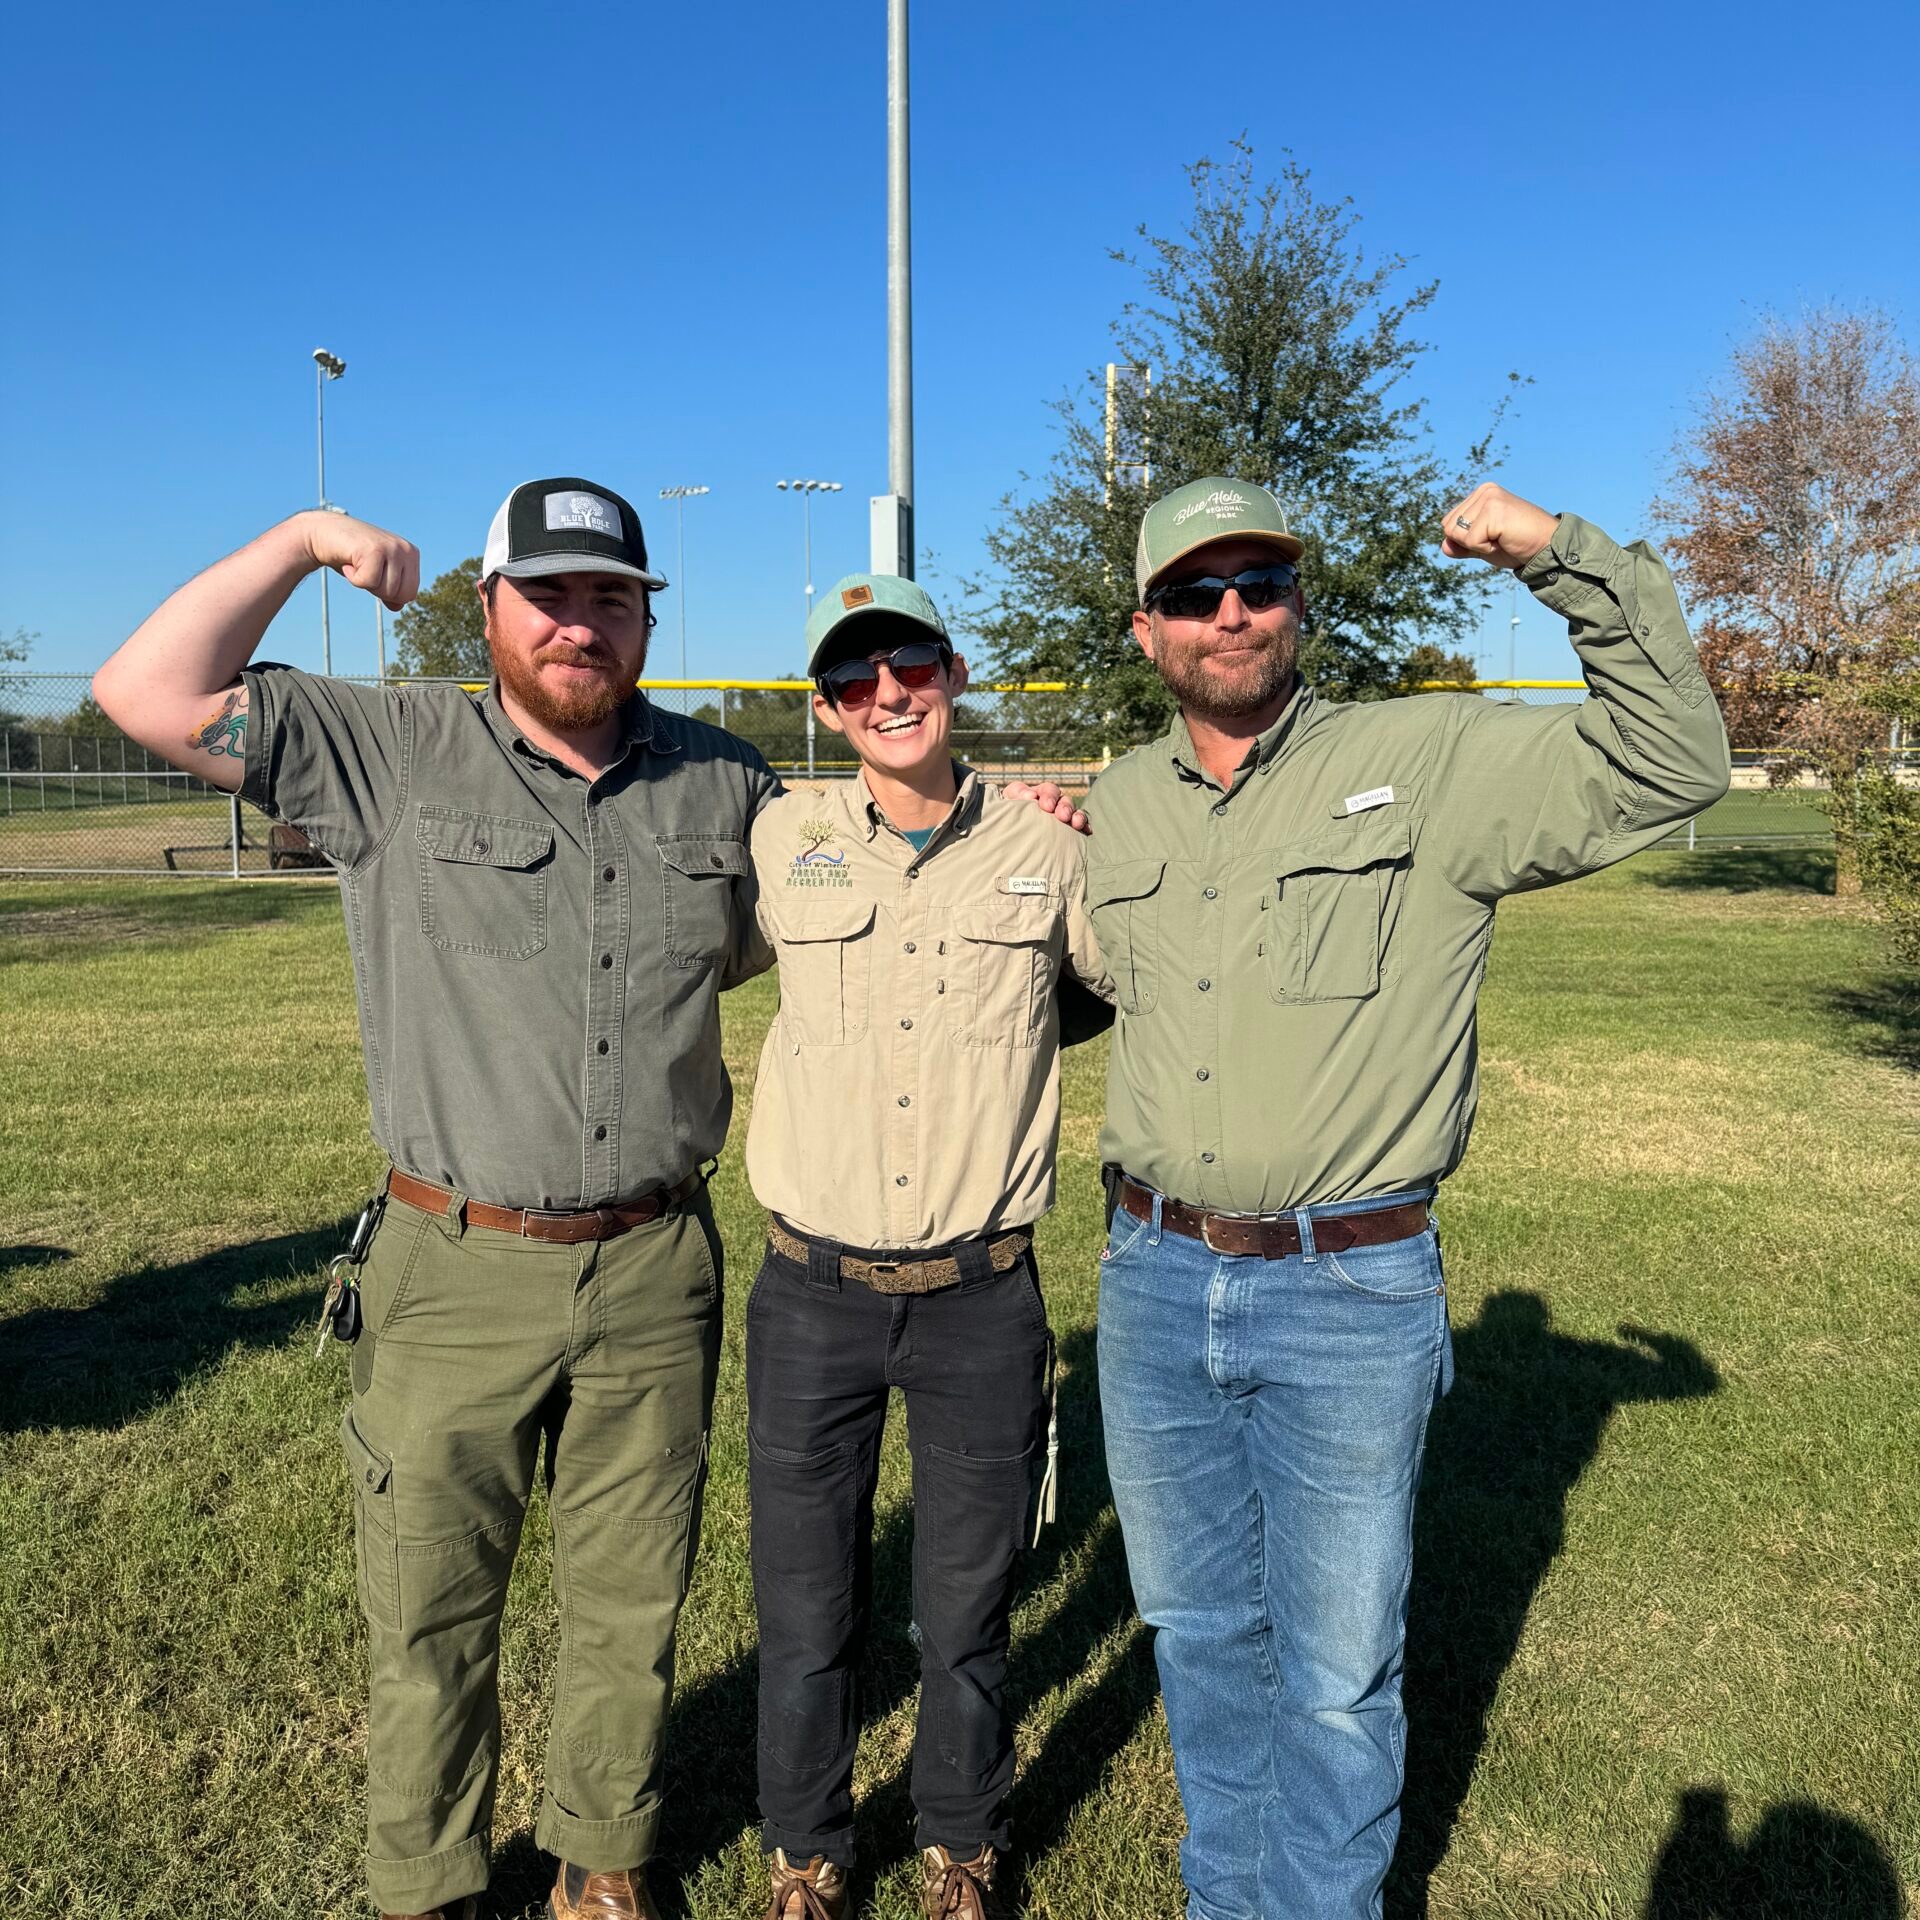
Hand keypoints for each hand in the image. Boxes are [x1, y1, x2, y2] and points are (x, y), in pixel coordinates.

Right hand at [298, 511, 420, 609]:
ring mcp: (392, 548)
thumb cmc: (353, 556)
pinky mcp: (374, 549)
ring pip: (387, 591)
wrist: (325, 533)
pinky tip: (349, 562)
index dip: (390, 593)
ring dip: (365, 584)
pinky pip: (368, 582)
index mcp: (412, 555)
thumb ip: (392, 590)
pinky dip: (354, 578)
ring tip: (358, 565)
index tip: (375, 574)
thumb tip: (398, 607)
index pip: (411, 594)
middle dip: (380, 591)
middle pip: (402, 595)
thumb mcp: (378, 574)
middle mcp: (406, 550)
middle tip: (365, 571)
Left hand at [1004, 778, 1090, 835]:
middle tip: (1063, 816)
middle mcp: (1053, 804)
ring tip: (1076, 824)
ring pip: (1074, 813)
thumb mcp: (1007, 800)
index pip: (1048, 790)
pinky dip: (1084, 827)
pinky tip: (1086, 832)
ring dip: (1076, 816)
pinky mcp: (1068, 830)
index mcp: (1038, 794)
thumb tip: (1031, 795)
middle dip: (1065, 807)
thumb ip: (1017, 794)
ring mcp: (1061, 817)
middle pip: (1064, 800)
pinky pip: (1080, 826)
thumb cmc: (1005, 814)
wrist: (1003, 835)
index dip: (1049, 796)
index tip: (1046, 806)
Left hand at [1440, 484, 1556, 570]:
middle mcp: (1484, 491)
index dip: (1467, 540)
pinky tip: (1505, 539)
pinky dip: (1486, 548)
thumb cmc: (1518, 546)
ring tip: (1502, 538)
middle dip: (1471, 543)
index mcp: (1480, 494)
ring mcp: (1489, 498)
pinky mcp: (1494, 510)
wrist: (1547, 548)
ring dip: (1478, 545)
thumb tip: (1444, 545)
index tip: (1493, 537)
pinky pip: (1471, 541)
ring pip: (1457, 534)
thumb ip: (1461, 545)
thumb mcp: (1483, 546)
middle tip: (1499, 538)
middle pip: (1449, 528)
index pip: (1449, 523)